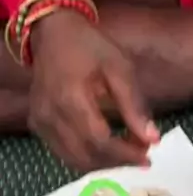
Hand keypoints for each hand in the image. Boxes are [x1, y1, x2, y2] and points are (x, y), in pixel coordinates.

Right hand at [28, 10, 158, 170]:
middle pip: (85, 155)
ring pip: (72, 158)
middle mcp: (50, 115)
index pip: (99, 141)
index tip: (148, 158)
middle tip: (140, 155)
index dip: (124, 154)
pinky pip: (61, 151)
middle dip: (116, 161)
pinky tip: (104, 148)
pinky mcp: (36, 124)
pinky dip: (85, 156)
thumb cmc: (90, 47)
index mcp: (71, 98)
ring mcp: (39, 121)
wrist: (53, 33)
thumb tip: (152, 139)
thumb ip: (133, 105)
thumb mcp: (119, 67)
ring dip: (102, 162)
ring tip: (126, 153)